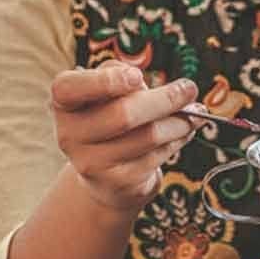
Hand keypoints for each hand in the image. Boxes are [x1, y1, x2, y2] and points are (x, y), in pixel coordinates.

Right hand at [52, 62, 199, 212]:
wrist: (106, 174)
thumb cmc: (111, 117)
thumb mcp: (108, 91)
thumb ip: (123, 76)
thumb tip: (155, 86)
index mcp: (64, 104)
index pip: (67, 88)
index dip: (104, 81)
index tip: (137, 76)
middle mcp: (70, 134)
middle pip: (123, 114)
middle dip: (166, 99)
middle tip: (189, 89)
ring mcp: (91, 162)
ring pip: (149, 136)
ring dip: (180, 121)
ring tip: (194, 112)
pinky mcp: (117, 182)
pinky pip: (158, 155)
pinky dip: (179, 139)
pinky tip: (184, 131)